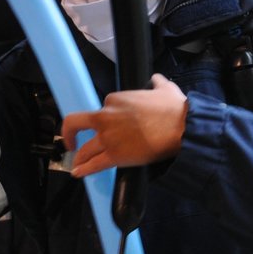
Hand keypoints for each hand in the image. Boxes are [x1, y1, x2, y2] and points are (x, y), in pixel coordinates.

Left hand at [60, 74, 186, 178]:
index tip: (112, 124)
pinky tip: (78, 173)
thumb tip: (156, 80)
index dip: (108, 117)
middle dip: (70, 132)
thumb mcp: (165, 88)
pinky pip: (94, 164)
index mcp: (116, 99)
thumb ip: (157, 82)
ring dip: (79, 156)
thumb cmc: (174, 109)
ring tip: (77, 162)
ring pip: (84, 148)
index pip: (104, 108)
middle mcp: (107, 117)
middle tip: (71, 140)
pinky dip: (84, 170)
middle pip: (77, 123)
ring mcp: (108, 138)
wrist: (182, 129)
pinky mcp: (115, 156)